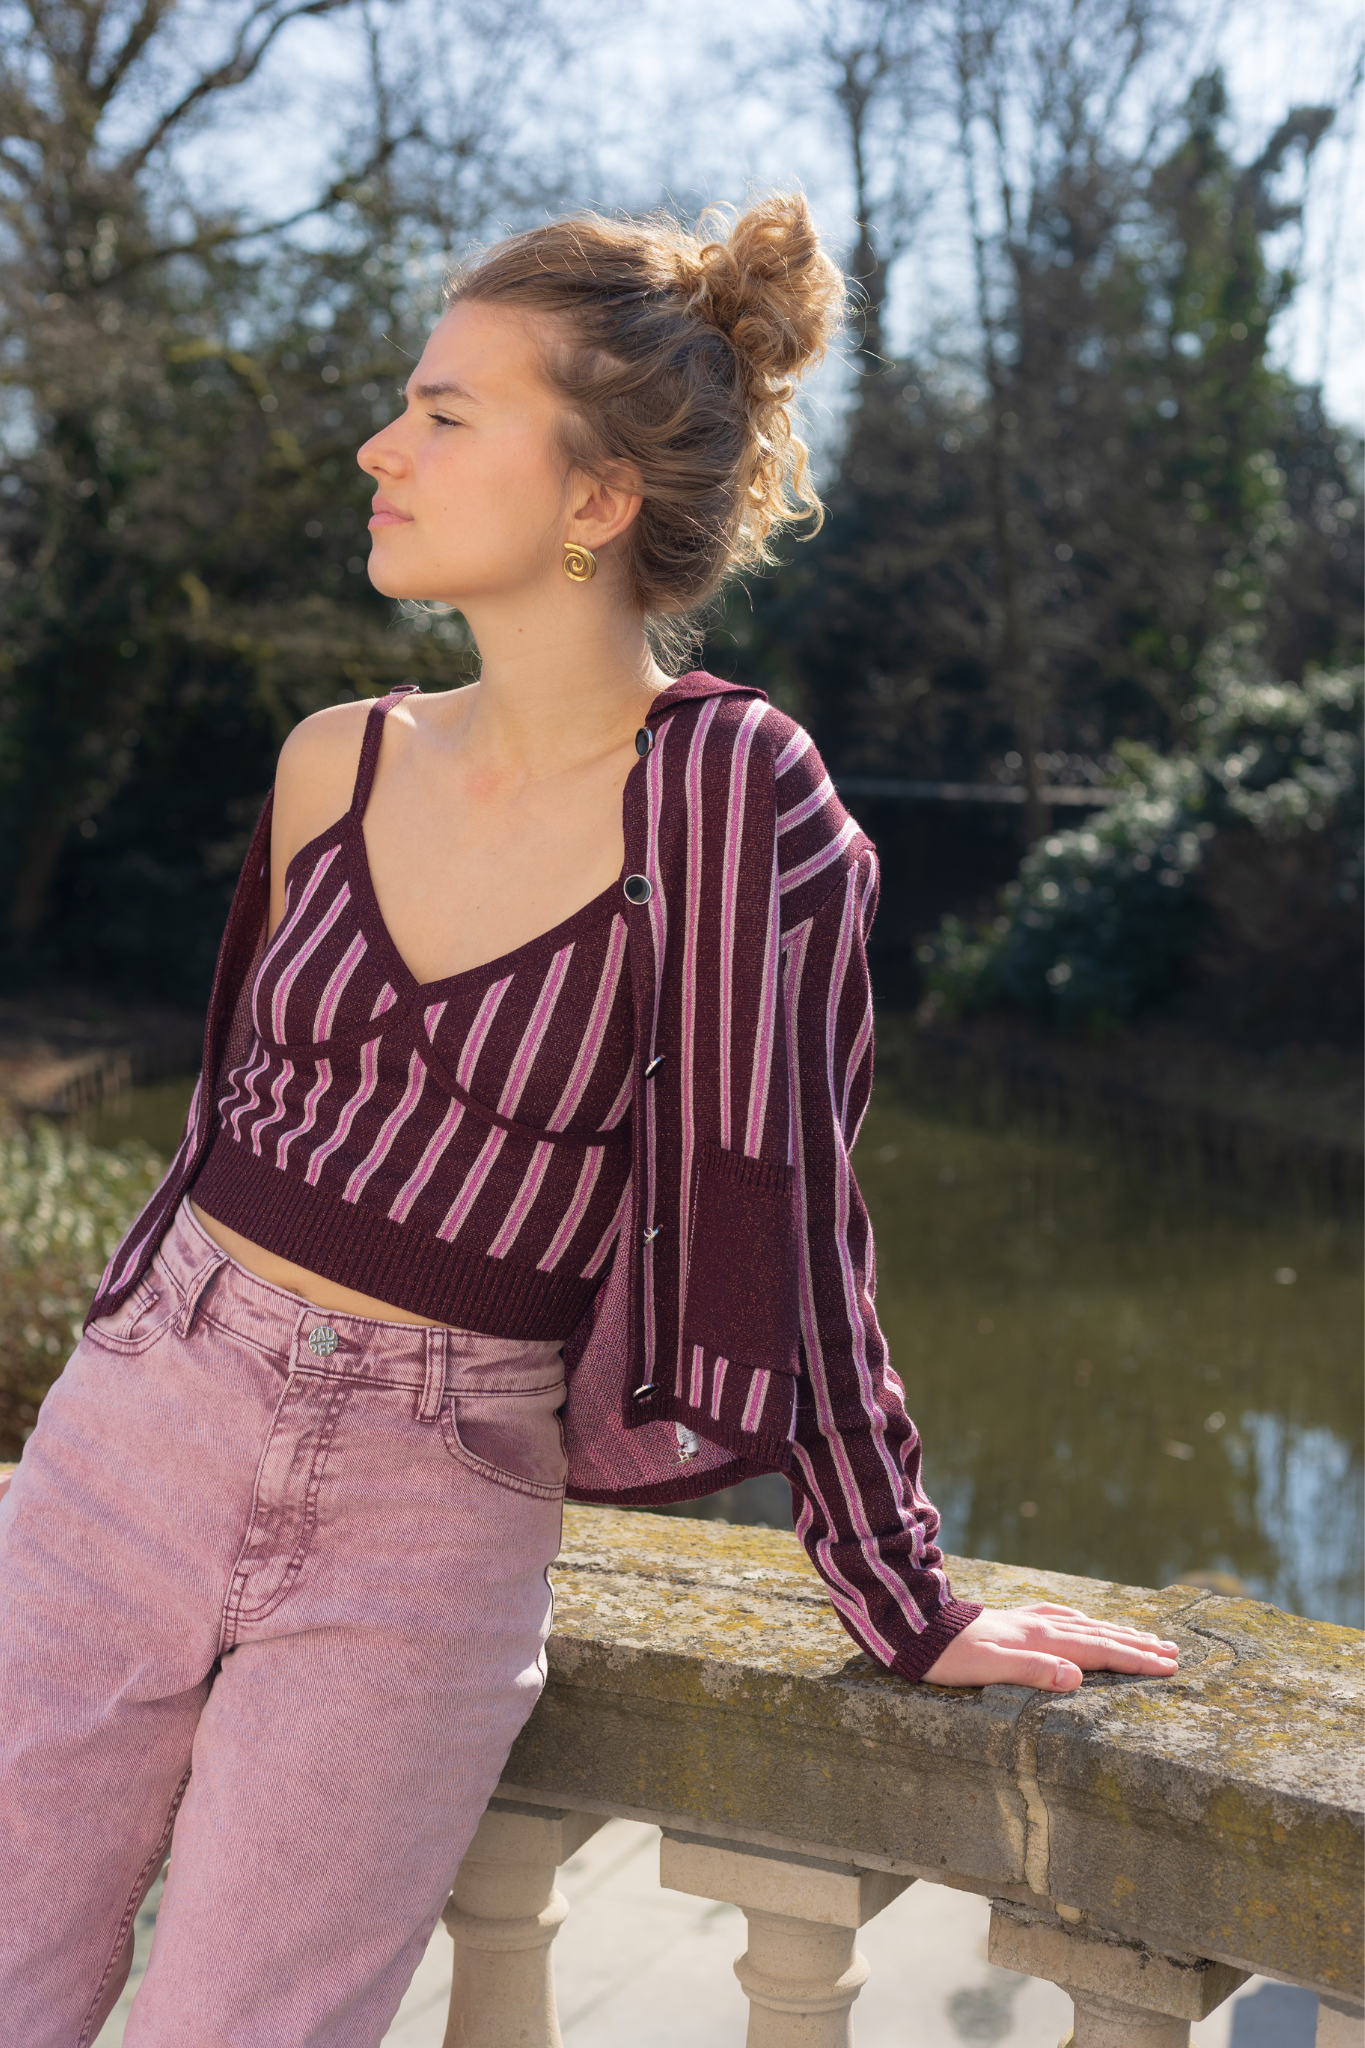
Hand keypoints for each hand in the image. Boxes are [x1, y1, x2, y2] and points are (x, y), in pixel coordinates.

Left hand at [922, 1602, 1178, 1689]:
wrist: (917, 1628)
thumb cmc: (950, 1657)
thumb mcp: (988, 1669)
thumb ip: (1032, 1672)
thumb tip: (1076, 1679)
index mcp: (1041, 1642)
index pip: (1099, 1653)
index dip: (1135, 1661)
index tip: (1169, 1667)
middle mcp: (1041, 1627)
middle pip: (1100, 1637)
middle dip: (1138, 1647)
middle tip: (1174, 1654)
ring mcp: (1028, 1620)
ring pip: (1085, 1626)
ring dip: (1118, 1633)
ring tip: (1146, 1638)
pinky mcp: (1015, 1620)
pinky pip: (1062, 1618)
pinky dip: (1085, 1622)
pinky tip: (1086, 1621)